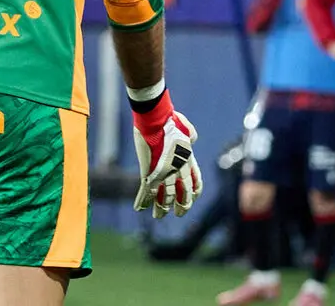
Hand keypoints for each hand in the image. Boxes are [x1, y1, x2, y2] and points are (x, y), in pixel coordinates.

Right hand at [132, 93, 201, 218]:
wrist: (156, 118)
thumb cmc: (168, 119)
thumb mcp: (183, 125)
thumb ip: (189, 132)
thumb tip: (192, 137)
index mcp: (187, 159)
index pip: (195, 181)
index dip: (195, 192)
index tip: (193, 198)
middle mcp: (179, 169)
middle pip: (183, 193)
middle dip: (182, 206)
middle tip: (180, 214)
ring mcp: (165, 172)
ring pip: (165, 196)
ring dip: (161, 208)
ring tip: (158, 216)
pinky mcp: (150, 171)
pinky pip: (146, 191)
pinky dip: (142, 200)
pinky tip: (139, 208)